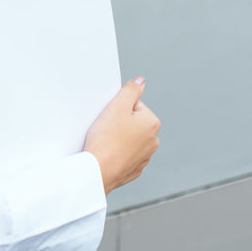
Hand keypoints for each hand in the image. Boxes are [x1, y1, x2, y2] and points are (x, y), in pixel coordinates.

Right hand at [83, 76, 160, 194]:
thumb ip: (131, 90)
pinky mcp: (134, 169)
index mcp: (152, 123)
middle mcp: (153, 141)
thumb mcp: (117, 106)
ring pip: (128, 139)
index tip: (110, 117)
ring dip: (118, 137)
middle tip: (106, 128)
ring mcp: (145, 157)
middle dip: (119, 123)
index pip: (134, 105)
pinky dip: (117, 152)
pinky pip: (124, 154)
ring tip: (105, 141)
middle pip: (132, 122)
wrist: (98, 170)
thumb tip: (141, 80)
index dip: (118, 108)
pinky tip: (107, 153)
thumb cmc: (106, 139)